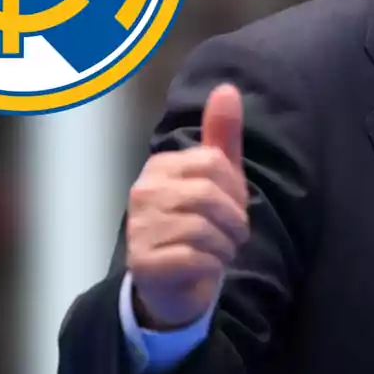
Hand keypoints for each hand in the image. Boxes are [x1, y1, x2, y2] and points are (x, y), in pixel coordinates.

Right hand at [127, 84, 249, 329]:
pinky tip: (204, 268)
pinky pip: (195, 258)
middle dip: (233, 221)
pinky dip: (211, 266)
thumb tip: (227, 88)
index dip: (235, 190)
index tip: (231, 208)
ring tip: (217, 251)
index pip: (214, 164)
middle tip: (229, 236)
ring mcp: (139, 228)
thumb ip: (222, 134)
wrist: (175, 284)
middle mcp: (143, 192)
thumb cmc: (199, 223)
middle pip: (210, 196)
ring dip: (224, 246)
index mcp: (160, 167)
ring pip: (204, 229)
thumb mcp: (218, 177)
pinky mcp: (144, 263)